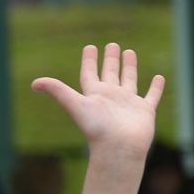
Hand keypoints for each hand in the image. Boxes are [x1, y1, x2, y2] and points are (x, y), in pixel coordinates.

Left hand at [31, 43, 162, 161]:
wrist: (118, 148)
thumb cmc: (97, 128)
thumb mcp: (75, 105)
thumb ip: (57, 91)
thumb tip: (34, 83)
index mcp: (94, 95)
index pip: (90, 74)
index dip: (89, 61)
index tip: (90, 47)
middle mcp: (110, 98)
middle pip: (110, 74)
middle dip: (110, 60)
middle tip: (112, 45)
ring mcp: (128, 104)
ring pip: (129, 80)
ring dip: (129, 67)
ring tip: (129, 52)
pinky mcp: (144, 111)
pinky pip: (152, 96)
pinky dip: (156, 87)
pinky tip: (159, 77)